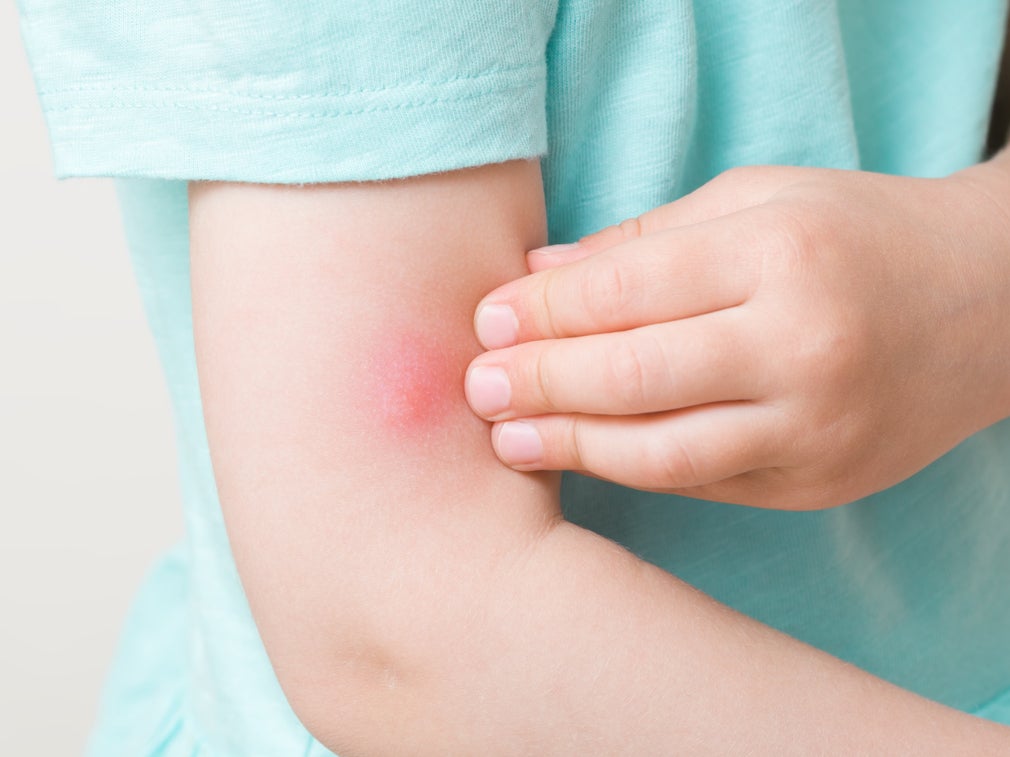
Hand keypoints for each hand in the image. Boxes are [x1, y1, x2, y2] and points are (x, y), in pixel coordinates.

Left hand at [464, 163, 1009, 508]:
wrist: (989, 304)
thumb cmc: (856, 233)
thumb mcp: (757, 201)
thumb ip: (644, 242)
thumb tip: (536, 277)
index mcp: (781, 256)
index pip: (626, 293)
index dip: (543, 312)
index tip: (488, 321)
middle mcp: (802, 348)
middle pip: (634, 378)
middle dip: (541, 384)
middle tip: (476, 387)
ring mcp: (816, 428)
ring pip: (663, 453)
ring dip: (570, 447)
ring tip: (507, 439)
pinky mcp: (819, 483)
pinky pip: (704, 485)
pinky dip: (632, 472)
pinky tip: (582, 457)